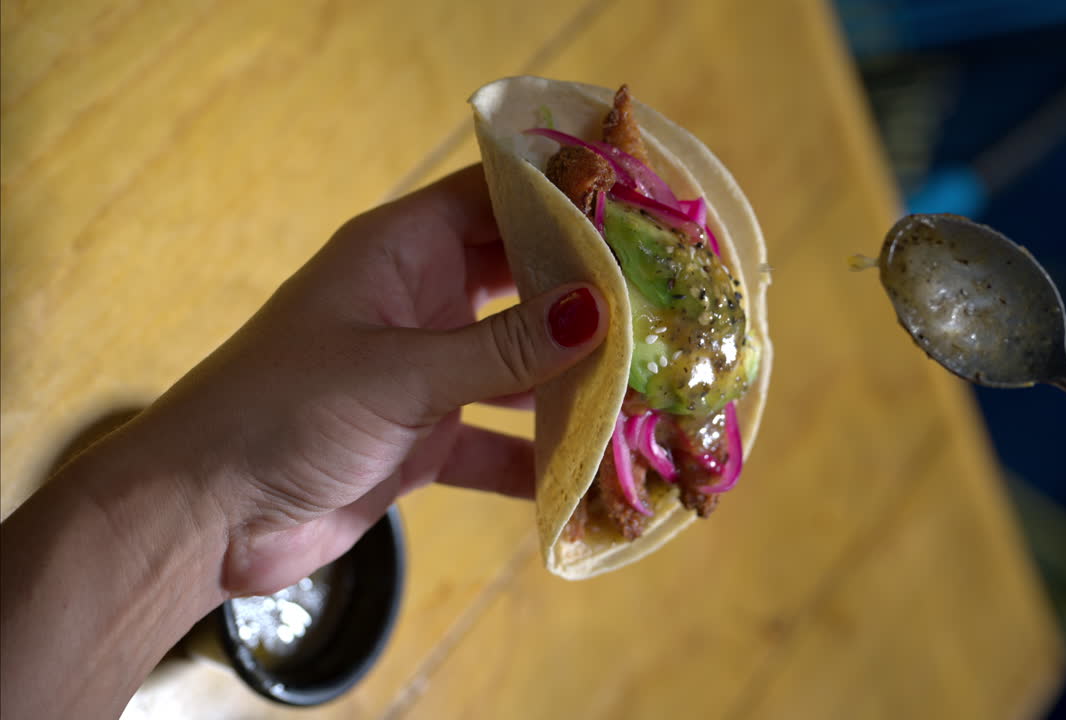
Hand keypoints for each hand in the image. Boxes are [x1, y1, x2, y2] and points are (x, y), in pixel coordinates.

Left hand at [129, 164, 606, 595]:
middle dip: (583, 299)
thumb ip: (502, 350)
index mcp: (400, 253)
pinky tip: (589, 475)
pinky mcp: (423, 440)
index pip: (495, 202)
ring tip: (644, 390)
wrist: (203, 517)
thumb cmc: (280, 413)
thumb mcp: (399, 375)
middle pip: (518, 283)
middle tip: (662, 308)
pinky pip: (495, 441)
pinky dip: (535, 457)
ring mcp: (424, 373)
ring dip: (570, 382)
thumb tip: (599, 311)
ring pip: (516, 366)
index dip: (564, 203)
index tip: (639, 217)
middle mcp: (418, 302)